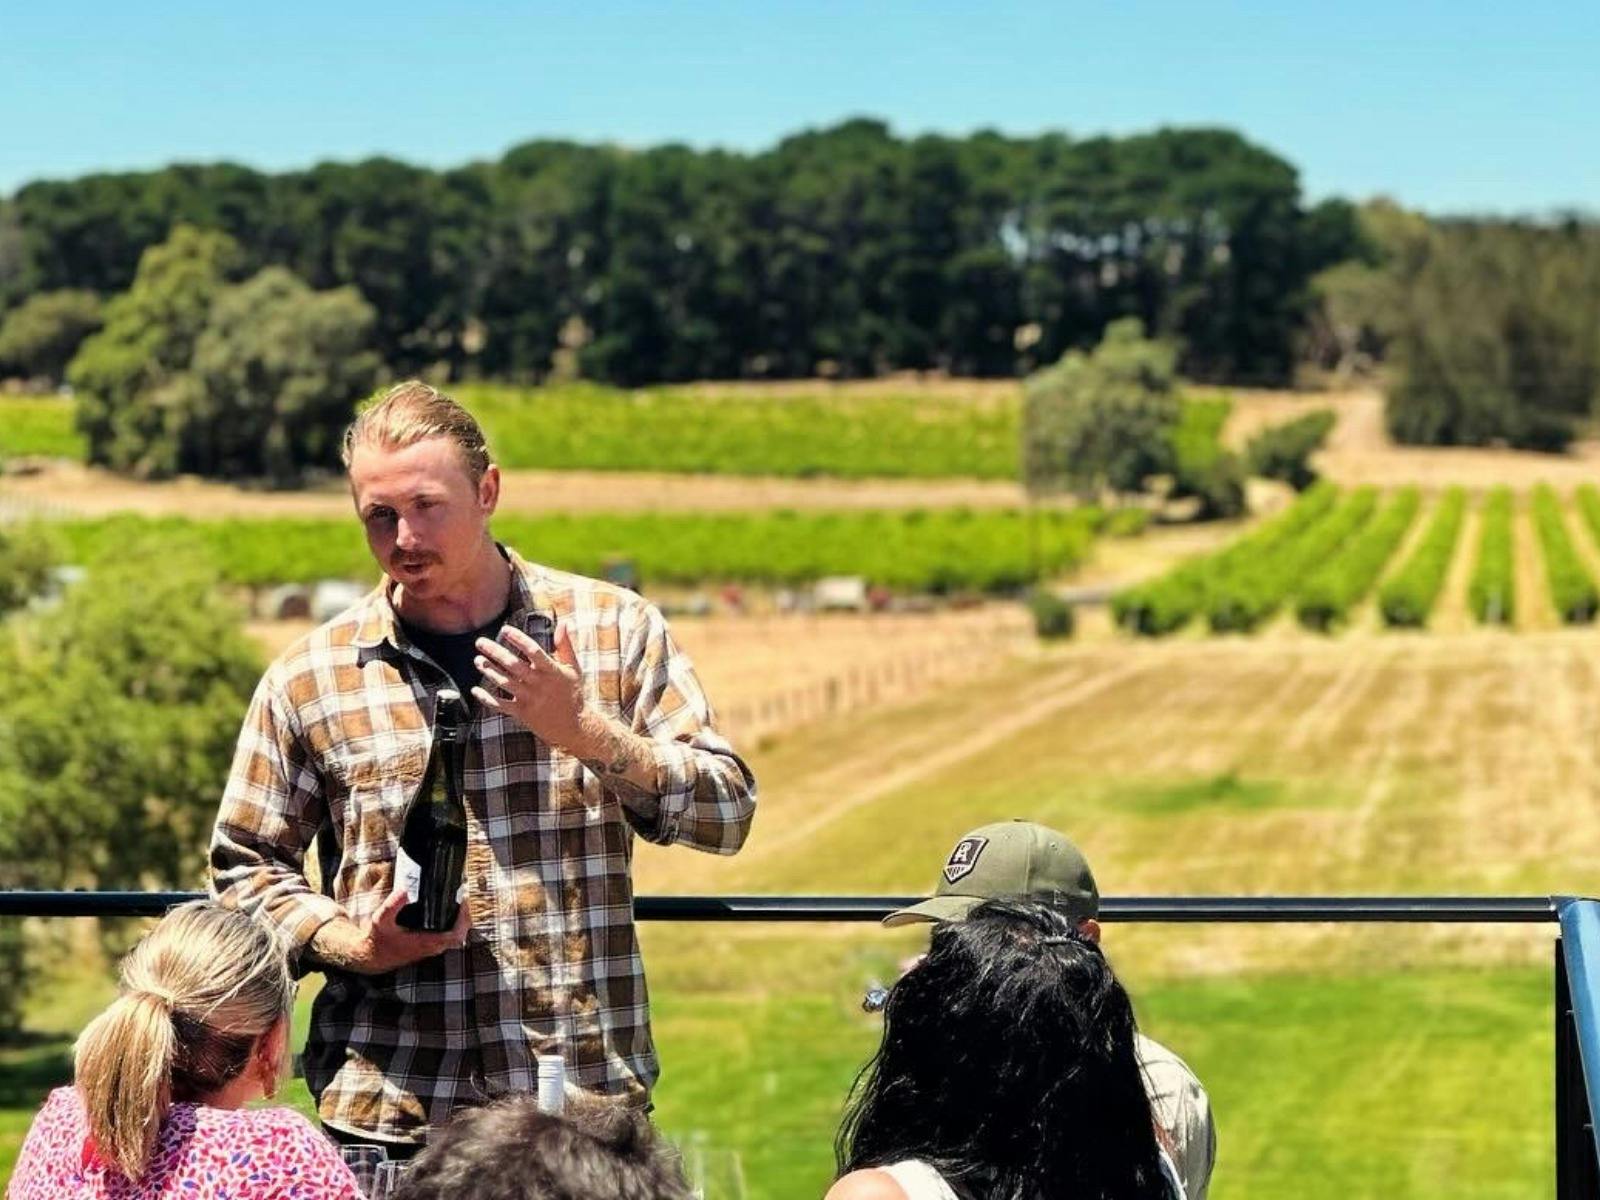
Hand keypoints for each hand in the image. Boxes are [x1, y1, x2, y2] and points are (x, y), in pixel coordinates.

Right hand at [325, 887, 470, 974]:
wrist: (370, 957)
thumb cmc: (377, 939)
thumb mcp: (381, 920)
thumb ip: (392, 906)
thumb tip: (404, 891)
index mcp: (425, 943)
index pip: (455, 936)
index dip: (463, 920)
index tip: (463, 903)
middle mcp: (431, 948)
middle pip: (459, 934)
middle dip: (464, 916)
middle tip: (463, 898)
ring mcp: (431, 948)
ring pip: (455, 936)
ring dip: (459, 920)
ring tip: (458, 901)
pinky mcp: (428, 946)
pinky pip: (447, 936)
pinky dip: (452, 924)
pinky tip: (448, 910)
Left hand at [473, 621, 587, 748]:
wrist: (574, 726)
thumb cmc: (573, 693)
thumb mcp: (573, 668)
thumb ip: (565, 645)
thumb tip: (563, 623)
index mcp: (552, 670)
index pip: (533, 651)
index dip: (518, 639)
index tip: (505, 629)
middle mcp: (539, 684)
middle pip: (513, 665)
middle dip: (495, 652)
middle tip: (480, 642)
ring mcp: (529, 699)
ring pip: (504, 682)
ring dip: (489, 671)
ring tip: (478, 661)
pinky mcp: (522, 713)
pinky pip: (500, 705)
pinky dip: (486, 698)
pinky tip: (475, 690)